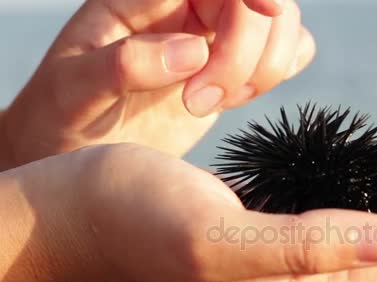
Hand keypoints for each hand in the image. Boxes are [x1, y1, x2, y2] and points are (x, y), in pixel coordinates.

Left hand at [0, 0, 314, 169]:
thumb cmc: (66, 115)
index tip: (266, 13)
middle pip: (258, 5)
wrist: (81, 149)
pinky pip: (287, 52)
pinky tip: (232, 99)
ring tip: (209, 103)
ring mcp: (216, 35)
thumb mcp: (75, 89)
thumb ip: (125, 64)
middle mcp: (187, 7)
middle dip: (244, 54)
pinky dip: (274, 74)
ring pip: (284, 26)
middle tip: (199, 102)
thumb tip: (191, 52)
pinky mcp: (237, 66)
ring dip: (263, 68)